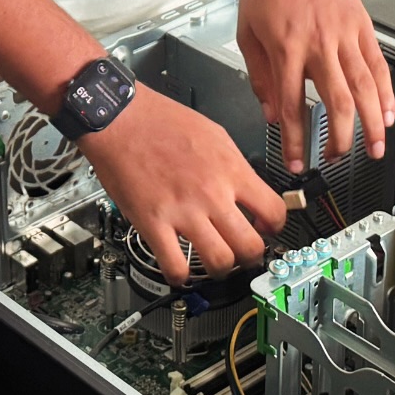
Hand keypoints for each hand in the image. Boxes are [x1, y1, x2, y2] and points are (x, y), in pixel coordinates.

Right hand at [79, 87, 285, 284]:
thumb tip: (245, 186)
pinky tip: (180, 268)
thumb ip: (233, 165)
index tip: (265, 229)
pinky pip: (175, 266)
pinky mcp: (153, 223)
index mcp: (230, 170)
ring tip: (214, 263)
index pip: (274, 211)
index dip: (275, 227)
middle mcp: (211, 194)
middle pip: (251, 246)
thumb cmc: (159, 120)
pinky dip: (181, 275)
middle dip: (252, 256)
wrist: (120, 118)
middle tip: (243, 254)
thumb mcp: (214, 133)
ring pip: (220, 262)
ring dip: (221, 268)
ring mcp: (182, 211)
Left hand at [237, 0, 393, 172]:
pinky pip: (378, 65)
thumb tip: (269, 112)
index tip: (294, 161)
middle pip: (337, 104)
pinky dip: (386, 92)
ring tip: (374, 149)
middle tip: (337, 159)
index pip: (292, 107)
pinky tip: (387, 113)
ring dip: (372, 124)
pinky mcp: (361, 25)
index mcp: (285, 47)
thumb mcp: (246, 31)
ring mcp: (344, 34)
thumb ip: (259, 75)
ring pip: (365, 88)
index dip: (294, 141)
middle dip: (340, 140)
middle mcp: (318, 43)